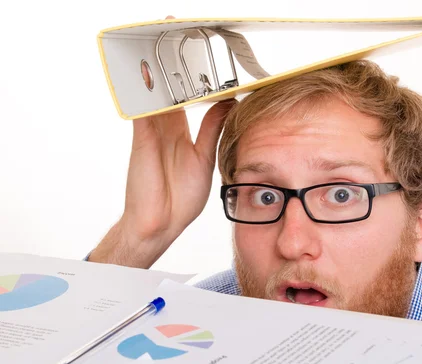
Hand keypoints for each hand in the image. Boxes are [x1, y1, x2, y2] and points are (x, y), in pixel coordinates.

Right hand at [89, 17, 236, 267]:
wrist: (162, 223)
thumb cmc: (180, 197)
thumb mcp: (204, 157)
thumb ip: (212, 129)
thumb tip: (228, 103)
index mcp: (180, 131)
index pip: (187, 94)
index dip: (193, 74)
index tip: (201, 53)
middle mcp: (164, 127)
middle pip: (167, 85)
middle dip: (171, 59)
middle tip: (175, 29)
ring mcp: (151, 132)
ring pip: (154, 92)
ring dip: (157, 66)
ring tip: (160, 37)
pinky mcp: (142, 140)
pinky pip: (142, 110)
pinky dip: (144, 91)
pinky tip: (146, 71)